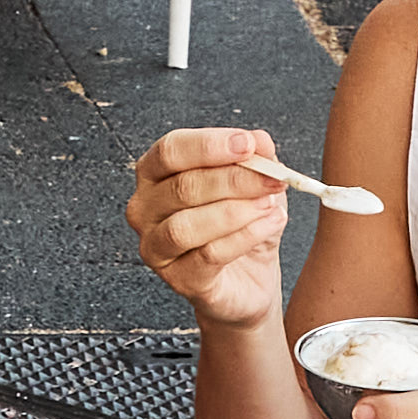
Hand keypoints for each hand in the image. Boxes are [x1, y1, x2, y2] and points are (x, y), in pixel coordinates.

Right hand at [126, 124, 298, 326]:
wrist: (250, 277)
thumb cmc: (242, 222)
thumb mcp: (254, 182)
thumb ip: (255, 158)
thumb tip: (260, 140)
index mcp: (154, 173)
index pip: (170, 150)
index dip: (208, 145)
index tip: (247, 144)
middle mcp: (145, 208)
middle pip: (182, 187)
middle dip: (234, 180)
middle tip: (272, 178)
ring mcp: (155, 247)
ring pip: (188, 225)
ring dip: (236, 211)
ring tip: (269, 204)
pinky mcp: (178, 279)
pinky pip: (208, 255)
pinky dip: (244, 237)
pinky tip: (270, 224)